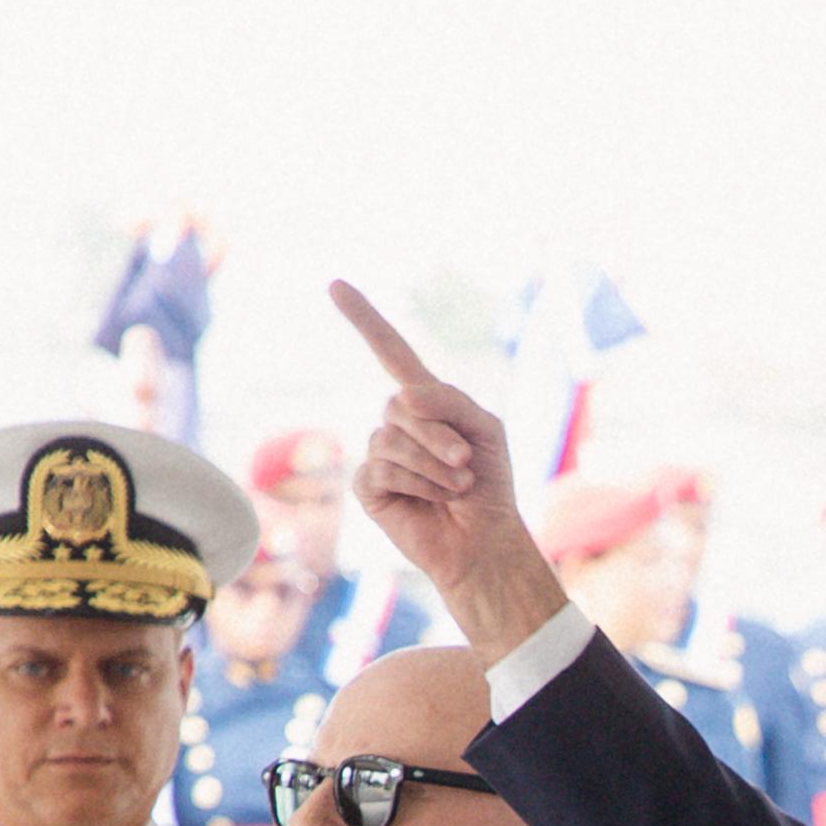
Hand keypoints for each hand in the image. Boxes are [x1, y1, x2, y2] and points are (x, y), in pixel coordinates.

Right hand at [329, 281, 569, 659]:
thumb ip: (449, 401)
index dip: (364, 319)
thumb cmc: (490, 486)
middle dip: (438, 434)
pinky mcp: (369, 488)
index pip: (389, 351)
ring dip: (433, 466)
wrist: (485, 541)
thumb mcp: (485, 429)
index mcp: (425, 402)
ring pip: (391, 440)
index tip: (334, 285)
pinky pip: (382, 471)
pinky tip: (434, 502)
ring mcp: (379, 455)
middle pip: (400, 405)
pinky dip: (417, 485)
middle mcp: (397, 424)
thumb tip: (401, 397)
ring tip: (457, 488)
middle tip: (466, 465)